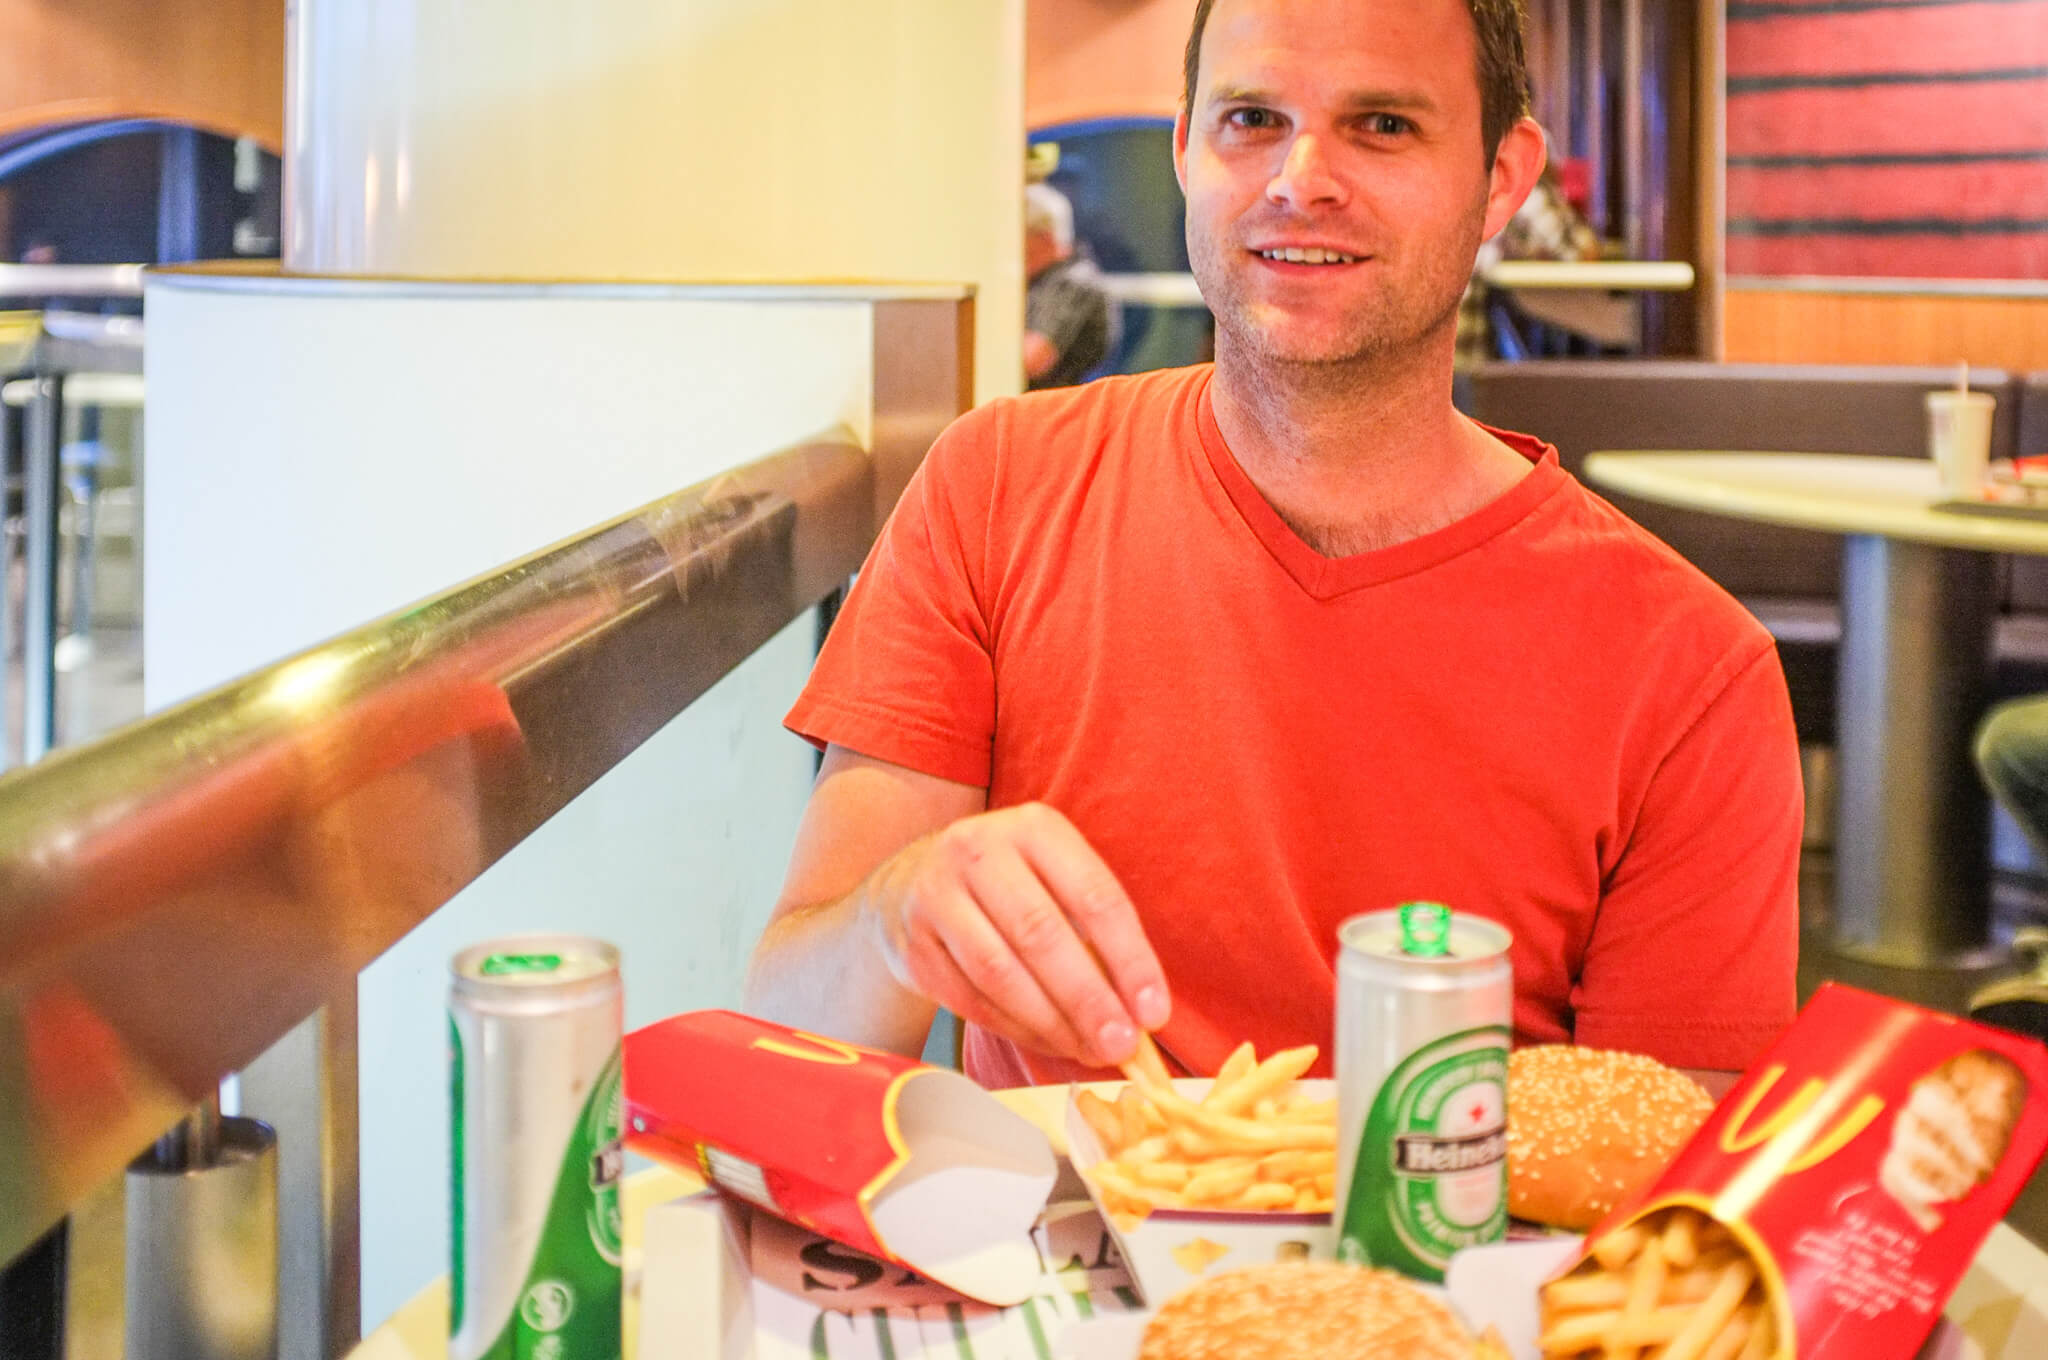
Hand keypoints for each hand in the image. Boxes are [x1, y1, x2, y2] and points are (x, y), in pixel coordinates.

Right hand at [861, 802, 1169, 1067]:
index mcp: (1034, 828)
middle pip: (1042, 934)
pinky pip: (971, 999)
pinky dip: (1016, 1029)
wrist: (910, 887)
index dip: (1130, 960)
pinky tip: (1048, 1042)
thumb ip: (1097, 934)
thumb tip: (1141, 1014)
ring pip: (1001, 973)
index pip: (1094, 896)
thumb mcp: (1054, 879)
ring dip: (1052, 1022)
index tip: (1155, 1013)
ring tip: (1088, 1051)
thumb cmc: (1010, 889)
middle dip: (1089, 999)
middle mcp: (979, 850)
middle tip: (1121, 1045)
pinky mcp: (914, 944)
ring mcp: (937, 894)